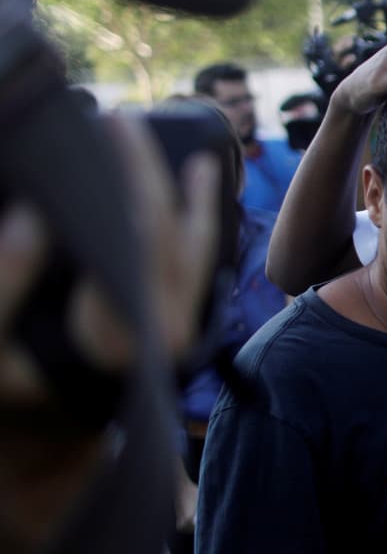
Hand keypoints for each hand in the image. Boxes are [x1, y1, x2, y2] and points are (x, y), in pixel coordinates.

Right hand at [0, 114, 219, 406]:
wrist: (47, 433)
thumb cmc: (13, 384)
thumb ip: (2, 283)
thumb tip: (34, 217)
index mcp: (117, 338)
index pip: (135, 240)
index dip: (124, 182)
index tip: (99, 131)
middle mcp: (161, 331)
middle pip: (165, 232)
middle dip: (143, 172)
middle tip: (114, 121)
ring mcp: (178, 327)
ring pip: (191, 241)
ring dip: (175, 185)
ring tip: (144, 134)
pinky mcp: (181, 321)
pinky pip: (201, 256)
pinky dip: (200, 212)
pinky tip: (200, 172)